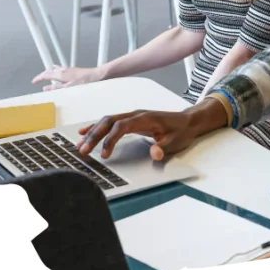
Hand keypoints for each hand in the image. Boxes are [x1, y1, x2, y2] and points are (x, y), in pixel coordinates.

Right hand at [32, 65, 104, 91]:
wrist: (98, 75)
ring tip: (47, 77)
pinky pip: (62, 70)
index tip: (34, 82)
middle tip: (39, 79)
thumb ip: (56, 88)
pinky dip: (57, 73)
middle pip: (50, 70)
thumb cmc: (85, 82)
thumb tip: (45, 89)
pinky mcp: (74, 70)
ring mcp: (69, 69)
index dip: (39, 78)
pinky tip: (60, 76)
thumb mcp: (69, 88)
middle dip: (43, 74)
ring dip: (50, 72)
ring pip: (56, 69)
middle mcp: (64, 70)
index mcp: (61, 74)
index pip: (46, 74)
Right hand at [76, 110, 196, 160]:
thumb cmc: (181, 131)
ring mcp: (132, 116)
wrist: (188, 121)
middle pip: (109, 121)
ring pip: (107, 121)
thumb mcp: (176, 142)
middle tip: (83, 150)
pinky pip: (110, 122)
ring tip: (80, 145)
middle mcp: (136, 114)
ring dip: (93, 132)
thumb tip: (155, 153)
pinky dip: (97, 127)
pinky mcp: (131, 120)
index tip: (105, 155)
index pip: (121, 127)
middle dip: (94, 135)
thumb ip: (164, 148)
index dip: (111, 140)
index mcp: (145, 118)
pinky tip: (85, 132)